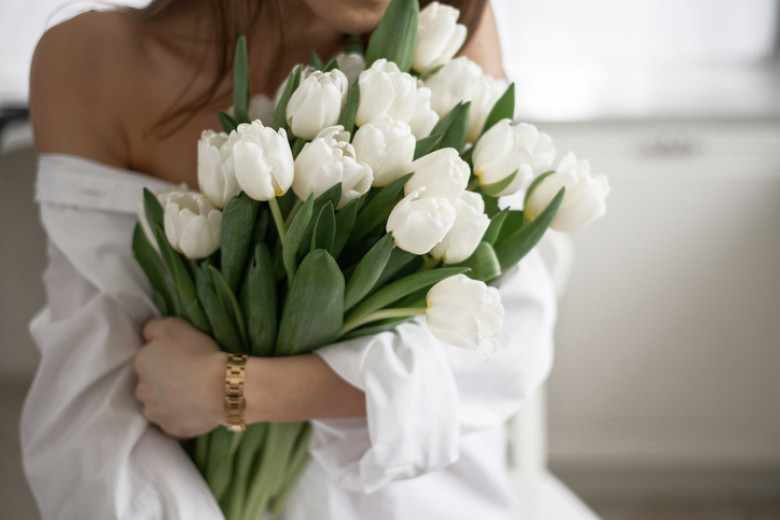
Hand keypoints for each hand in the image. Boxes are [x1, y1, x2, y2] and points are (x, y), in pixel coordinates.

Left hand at [134, 317, 225, 437]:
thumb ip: (152, 328)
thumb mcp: (174, 326)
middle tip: (189, 375)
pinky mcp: (172, 429)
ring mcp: (156, 413)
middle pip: (151, 384)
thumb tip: (146, 335)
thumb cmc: (200, 353)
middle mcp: (142, 390)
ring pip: (160, 405)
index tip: (184, 357)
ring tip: (195, 393)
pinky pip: (176, 422)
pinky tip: (199, 408)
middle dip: (164, 381)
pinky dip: (185, 416)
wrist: (223, 387)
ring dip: (171, 401)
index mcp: (142, 363)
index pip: (149, 358)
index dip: (166, 357)